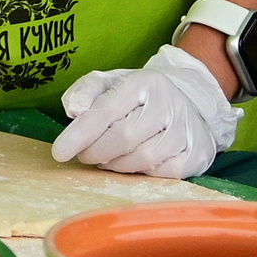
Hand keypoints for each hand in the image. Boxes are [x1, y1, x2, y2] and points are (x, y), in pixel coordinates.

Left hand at [51, 44, 240, 178]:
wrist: (188, 99)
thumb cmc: (139, 96)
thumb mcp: (109, 83)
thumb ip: (85, 92)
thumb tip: (73, 110)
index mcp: (142, 83)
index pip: (106, 110)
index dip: (80, 134)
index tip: (59, 152)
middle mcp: (168, 104)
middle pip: (124, 137)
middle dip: (96, 151)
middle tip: (85, 155)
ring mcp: (186, 129)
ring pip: (144, 159)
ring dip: (116, 165)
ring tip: (106, 159)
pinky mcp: (197, 153)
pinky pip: (164, 174)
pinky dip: (143, 173)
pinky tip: (133, 163)